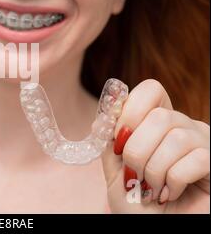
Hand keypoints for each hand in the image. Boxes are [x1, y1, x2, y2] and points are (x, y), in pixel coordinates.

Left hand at [102, 79, 209, 212]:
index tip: (118, 141)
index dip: (130, 111)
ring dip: (154, 170)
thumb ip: (110, 138)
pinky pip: (195, 159)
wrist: (152, 229)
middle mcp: (184, 126)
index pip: (151, 90)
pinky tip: (170, 194)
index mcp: (157, 122)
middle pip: (159, 115)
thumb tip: (108, 110)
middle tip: (134, 175)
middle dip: (137, 150)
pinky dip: (174, 181)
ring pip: (176, 137)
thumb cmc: (136, 203)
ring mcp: (203, 143)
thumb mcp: (114, 168)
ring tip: (151, 189)